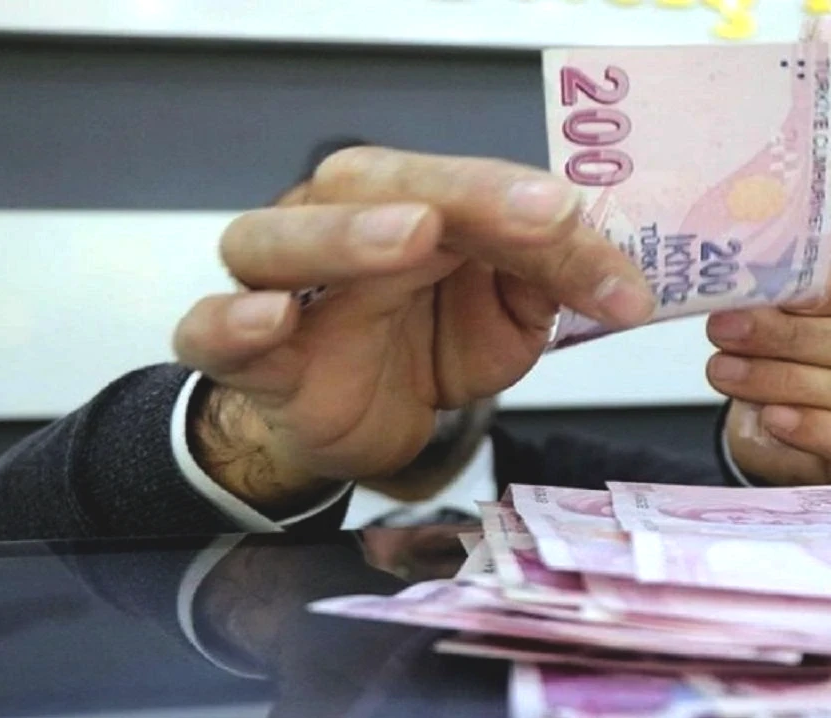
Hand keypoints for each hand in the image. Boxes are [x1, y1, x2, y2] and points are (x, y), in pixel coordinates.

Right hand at [173, 146, 653, 512]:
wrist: (352, 418)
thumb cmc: (422, 344)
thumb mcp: (506, 321)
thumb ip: (549, 287)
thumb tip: (617, 280)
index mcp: (404, 203)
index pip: (465, 188)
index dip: (521, 201)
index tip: (576, 217)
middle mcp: (334, 224)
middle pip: (375, 186)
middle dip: (459, 195)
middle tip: (532, 215)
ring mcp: (279, 285)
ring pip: (282, 238)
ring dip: (350, 235)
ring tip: (411, 239)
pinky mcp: (245, 356)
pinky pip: (213, 330)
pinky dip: (231, 324)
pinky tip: (267, 321)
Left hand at [707, 268, 830, 489]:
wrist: (803, 426)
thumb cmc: (815, 353)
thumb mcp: (812, 316)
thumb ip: (798, 300)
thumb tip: (749, 286)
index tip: (780, 288)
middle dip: (795, 336)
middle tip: (728, 329)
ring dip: (785, 381)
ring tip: (726, 371)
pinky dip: (814, 429)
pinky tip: (771, 416)